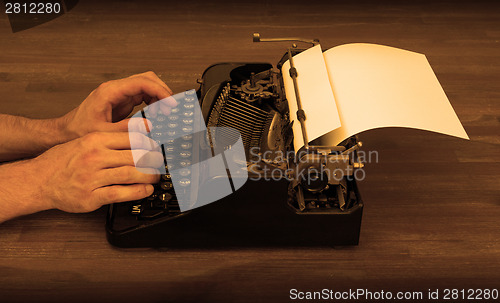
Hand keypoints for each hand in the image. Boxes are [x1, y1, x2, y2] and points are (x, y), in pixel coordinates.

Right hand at [32, 132, 162, 212]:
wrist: (38, 180)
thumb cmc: (62, 161)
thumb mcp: (85, 141)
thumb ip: (110, 140)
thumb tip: (140, 138)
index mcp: (95, 140)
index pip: (132, 138)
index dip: (151, 143)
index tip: (158, 147)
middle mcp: (95, 156)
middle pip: (137, 155)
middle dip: (154, 161)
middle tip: (161, 164)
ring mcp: (92, 177)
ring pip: (132, 173)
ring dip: (150, 176)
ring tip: (156, 177)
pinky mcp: (91, 196)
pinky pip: (121, 193)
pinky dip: (138, 192)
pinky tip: (146, 190)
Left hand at [61, 71, 177, 140]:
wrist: (65, 132)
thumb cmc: (78, 131)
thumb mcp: (103, 133)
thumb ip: (127, 129)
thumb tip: (149, 126)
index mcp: (110, 91)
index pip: (142, 82)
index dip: (160, 91)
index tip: (171, 102)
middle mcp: (115, 89)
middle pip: (147, 78)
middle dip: (162, 90)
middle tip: (171, 107)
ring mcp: (119, 94)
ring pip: (146, 85)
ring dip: (158, 96)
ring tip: (164, 112)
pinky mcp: (122, 101)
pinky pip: (142, 95)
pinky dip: (153, 101)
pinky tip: (155, 113)